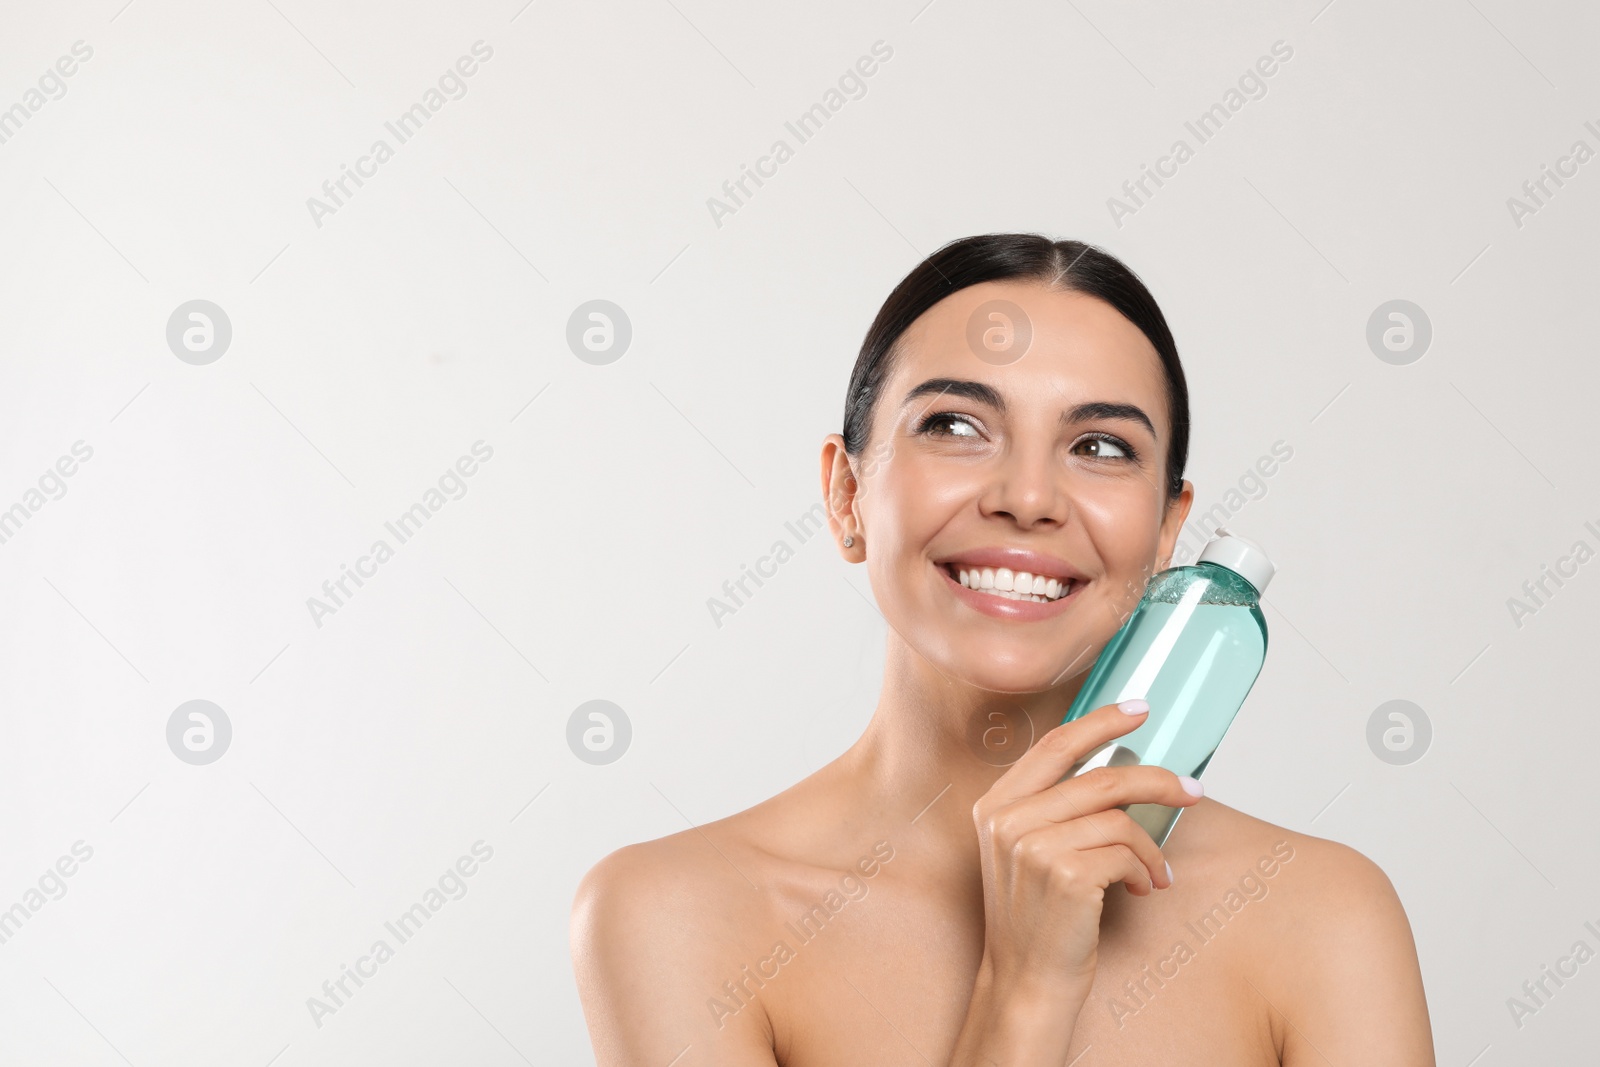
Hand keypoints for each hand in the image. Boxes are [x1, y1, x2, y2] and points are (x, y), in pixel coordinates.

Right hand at [971, 699, 1202, 997]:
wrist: (1026, 981)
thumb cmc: (1038, 918)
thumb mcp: (1029, 852)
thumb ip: (1056, 809)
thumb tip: (1124, 773)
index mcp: (996, 805)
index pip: (1054, 746)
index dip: (1101, 722)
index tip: (1140, 710)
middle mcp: (1008, 820)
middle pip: (1101, 778)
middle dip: (1157, 782)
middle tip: (1192, 792)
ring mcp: (1032, 846)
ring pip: (1119, 819)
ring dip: (1151, 848)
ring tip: (1156, 873)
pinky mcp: (1063, 875)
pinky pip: (1126, 852)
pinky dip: (1145, 869)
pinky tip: (1139, 889)